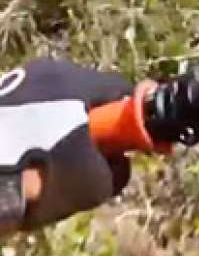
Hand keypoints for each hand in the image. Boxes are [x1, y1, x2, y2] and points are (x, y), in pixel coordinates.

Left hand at [0, 59, 132, 227]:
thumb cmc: (41, 178)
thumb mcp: (95, 184)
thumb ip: (117, 169)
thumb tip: (116, 164)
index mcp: (78, 80)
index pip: (122, 92)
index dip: (130, 122)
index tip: (124, 147)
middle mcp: (46, 70)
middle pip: (83, 96)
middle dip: (89, 125)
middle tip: (85, 160)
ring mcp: (12, 82)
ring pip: (49, 104)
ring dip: (54, 128)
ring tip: (45, 165)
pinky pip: (20, 114)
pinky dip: (25, 133)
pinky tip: (20, 162)